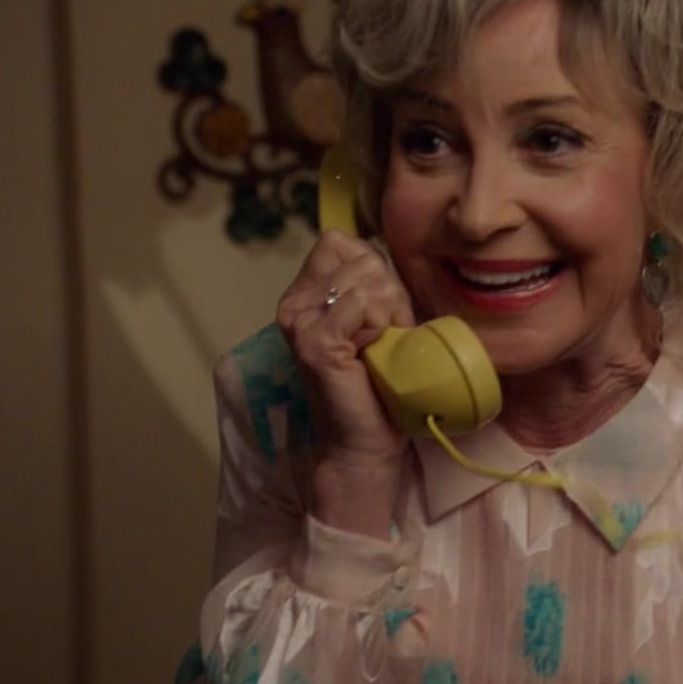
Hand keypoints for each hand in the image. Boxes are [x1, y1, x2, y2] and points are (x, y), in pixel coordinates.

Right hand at [276, 230, 414, 532]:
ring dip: (388, 313)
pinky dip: (381, 326)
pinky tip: (373, 353)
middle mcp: (294, 303)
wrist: (366, 442)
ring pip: (365, 279)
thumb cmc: (378, 383)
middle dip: (388, 294)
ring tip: (379, 348)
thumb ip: (373, 284)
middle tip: (384, 337)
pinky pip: (361, 305)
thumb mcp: (380, 320)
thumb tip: (378, 249)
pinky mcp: (313, 342)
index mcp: (305, 294)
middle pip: (360, 257)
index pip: (340, 241)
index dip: (374, 271)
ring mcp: (299, 321)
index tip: (381, 314)